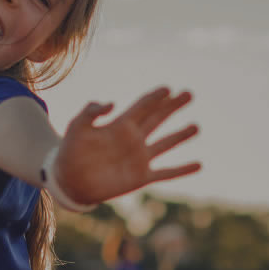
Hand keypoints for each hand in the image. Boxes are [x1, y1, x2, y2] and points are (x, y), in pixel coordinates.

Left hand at [54, 88, 200, 204]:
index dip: (155, 97)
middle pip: (158, 118)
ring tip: (196, 126)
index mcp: (120, 125)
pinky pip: (166, 173)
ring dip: (181, 135)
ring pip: (165, 144)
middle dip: (173, 106)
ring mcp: (139, 159)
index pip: (142, 106)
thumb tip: (112, 103)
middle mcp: (134, 139)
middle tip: (189, 94)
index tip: (168, 88)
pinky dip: (182, 170)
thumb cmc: (71, 151)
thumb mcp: (76, 126)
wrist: (70, 181)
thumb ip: (90, 111)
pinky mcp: (141, 177)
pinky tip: (199, 164)